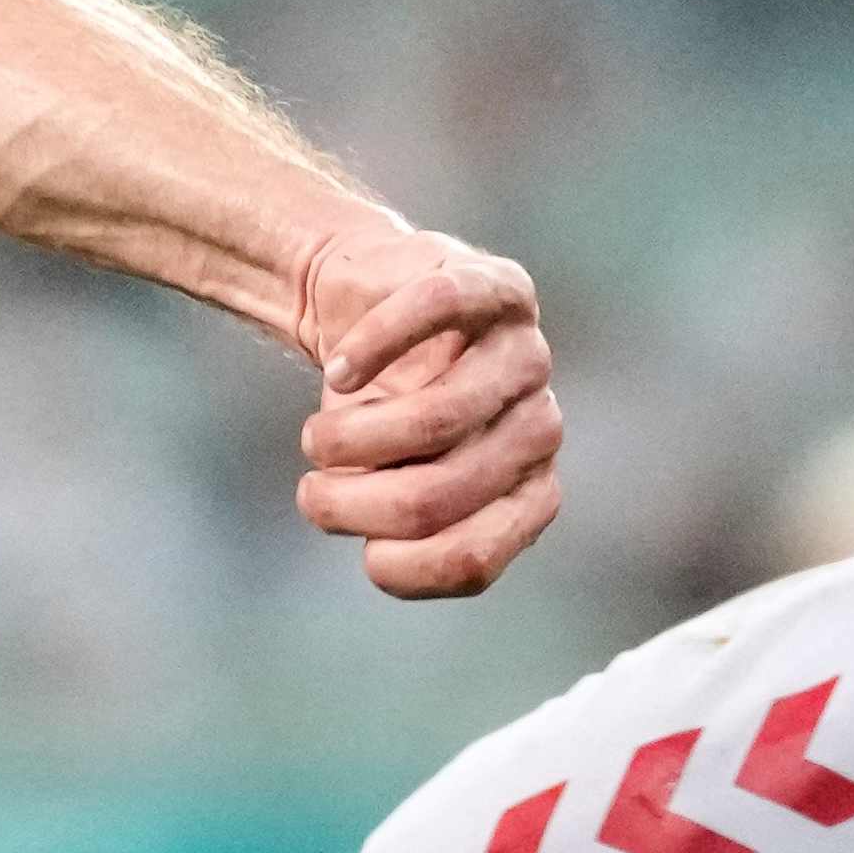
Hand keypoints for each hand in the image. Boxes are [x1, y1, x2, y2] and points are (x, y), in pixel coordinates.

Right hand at [288, 223, 563, 598]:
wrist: (367, 306)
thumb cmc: (378, 409)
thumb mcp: (386, 485)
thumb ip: (401, 529)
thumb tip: (385, 550)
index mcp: (527, 494)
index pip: (470, 563)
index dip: (393, 564)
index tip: (358, 544)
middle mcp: (540, 431)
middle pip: (436, 498)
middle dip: (349, 504)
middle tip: (313, 489)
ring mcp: (527, 356)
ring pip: (434, 419)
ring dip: (344, 439)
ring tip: (315, 437)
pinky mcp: (495, 288)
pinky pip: (433, 317)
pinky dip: (368, 350)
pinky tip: (337, 372)